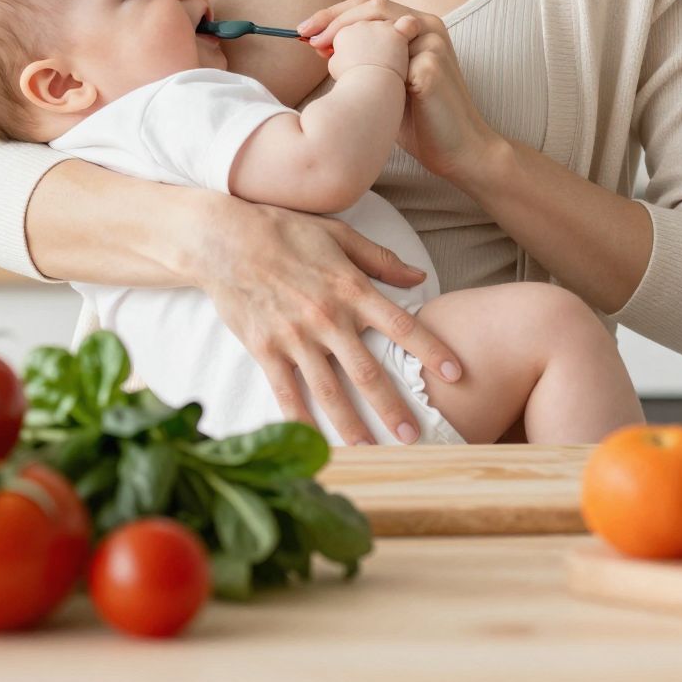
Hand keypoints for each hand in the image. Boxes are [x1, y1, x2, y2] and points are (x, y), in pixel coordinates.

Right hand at [170, 191, 463, 445]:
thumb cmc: (286, 231)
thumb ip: (381, 260)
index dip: (431, 350)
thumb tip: (420, 279)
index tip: (456, 373)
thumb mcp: (339, 236)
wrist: (225, 239)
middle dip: (393, 406)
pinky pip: (287, 393)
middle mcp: (327, 318)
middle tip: (415, 436)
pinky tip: (315, 443)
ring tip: (372, 451)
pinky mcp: (265, 350)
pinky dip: (301, 421)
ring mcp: (295, 337)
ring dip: (352, 424)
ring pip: (329, 390)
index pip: (401, 325)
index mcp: (351, 289)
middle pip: (367, 371)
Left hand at [300, 0, 508, 189]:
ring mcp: (432, 45)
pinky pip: (389, 59)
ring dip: (345, 36)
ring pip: (380, 24)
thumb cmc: (421, 117)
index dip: (335, 12)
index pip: (372, 4)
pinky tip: (347, 80)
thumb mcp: (390, 80)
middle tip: (304, 35)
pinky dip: (362, 66)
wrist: (458, 148)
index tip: (305, 30)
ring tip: (320, 53)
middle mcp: (429, 27)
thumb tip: (324, 47)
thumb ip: (368, 58)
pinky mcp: (430, 68)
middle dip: (333, 18)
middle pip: (374, 5)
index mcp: (419, 25)